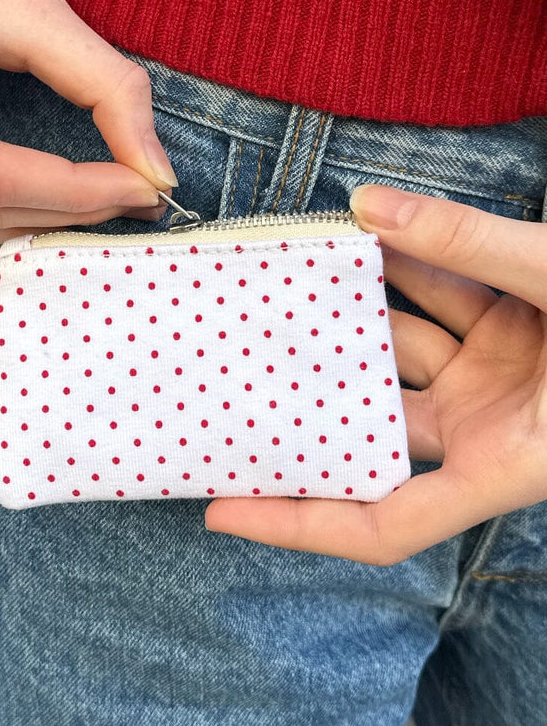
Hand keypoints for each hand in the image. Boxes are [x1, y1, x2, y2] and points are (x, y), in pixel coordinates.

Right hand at [0, 0, 177, 241]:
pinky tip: (67, 189)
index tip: (146, 188)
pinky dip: (13, 197)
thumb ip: (106, 89)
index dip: (75, 191)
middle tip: (143, 194)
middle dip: (69, 207)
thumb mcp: (35, 7)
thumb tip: (158, 173)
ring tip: (116, 192)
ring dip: (46, 211)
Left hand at [205, 185, 546, 564]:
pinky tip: (355, 229)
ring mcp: (496, 380)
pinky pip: (436, 300)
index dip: (300, 526)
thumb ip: (471, 246)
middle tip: (219, 369)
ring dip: (346, 309)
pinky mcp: (507, 333)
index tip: (219, 512)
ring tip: (272, 275)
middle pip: (370, 426)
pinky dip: (401, 266)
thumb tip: (366, 200)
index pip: (385, 524)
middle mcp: (489, 431)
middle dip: (305, 394)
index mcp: (506, 464)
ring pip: (398, 347)